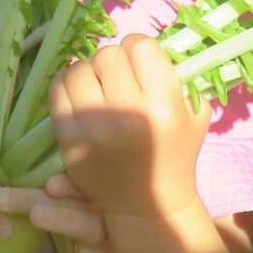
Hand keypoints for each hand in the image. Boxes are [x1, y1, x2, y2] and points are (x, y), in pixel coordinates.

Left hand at [0, 173, 131, 252]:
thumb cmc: (107, 231)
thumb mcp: (93, 208)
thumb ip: (68, 193)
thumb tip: (25, 174)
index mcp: (100, 193)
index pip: (82, 182)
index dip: (69, 182)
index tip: (49, 184)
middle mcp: (109, 212)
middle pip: (75, 202)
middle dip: (40, 199)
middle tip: (0, 197)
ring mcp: (110, 242)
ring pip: (85, 228)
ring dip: (60, 221)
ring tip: (35, 217)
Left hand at [49, 35, 208, 220]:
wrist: (149, 206)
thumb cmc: (176, 157)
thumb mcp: (195, 116)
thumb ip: (181, 79)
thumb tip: (150, 49)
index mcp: (164, 104)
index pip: (140, 46)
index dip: (137, 49)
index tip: (137, 63)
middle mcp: (129, 112)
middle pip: (108, 55)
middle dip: (112, 62)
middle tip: (115, 78)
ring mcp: (95, 127)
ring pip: (79, 69)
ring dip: (87, 72)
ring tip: (95, 85)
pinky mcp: (71, 139)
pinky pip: (58, 92)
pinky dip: (65, 85)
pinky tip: (77, 93)